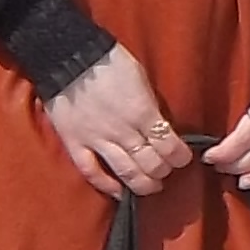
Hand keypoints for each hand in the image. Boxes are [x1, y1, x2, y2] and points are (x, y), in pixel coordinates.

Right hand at [43, 48, 187, 197]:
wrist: (67, 56)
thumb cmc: (108, 61)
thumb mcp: (140, 78)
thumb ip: (150, 105)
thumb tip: (160, 124)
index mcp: (142, 112)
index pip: (169, 146)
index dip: (180, 157)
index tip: (182, 158)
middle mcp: (123, 131)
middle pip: (151, 163)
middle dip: (163, 171)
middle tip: (166, 171)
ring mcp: (98, 140)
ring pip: (127, 172)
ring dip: (143, 184)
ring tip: (151, 186)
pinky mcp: (76, 144)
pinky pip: (92, 172)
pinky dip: (107, 186)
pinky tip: (119, 193)